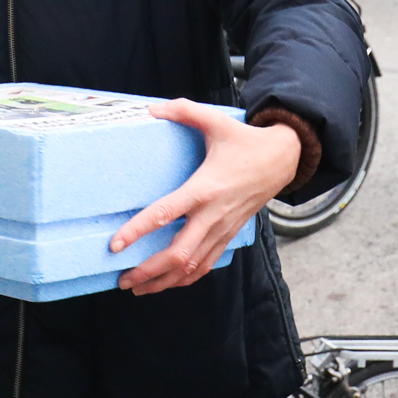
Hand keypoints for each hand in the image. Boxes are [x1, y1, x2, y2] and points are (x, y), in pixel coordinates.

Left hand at [111, 100, 299, 295]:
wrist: (282, 160)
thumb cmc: (246, 142)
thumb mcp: (217, 122)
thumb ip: (184, 111)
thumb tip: (153, 109)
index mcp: (204, 188)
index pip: (165, 214)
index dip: (138, 231)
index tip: (115, 245)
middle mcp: (212, 215)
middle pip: (178, 253)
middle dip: (148, 270)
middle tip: (122, 278)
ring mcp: (222, 229)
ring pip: (191, 266)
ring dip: (163, 281)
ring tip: (137, 288)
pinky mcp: (229, 235)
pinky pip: (206, 264)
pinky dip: (186, 278)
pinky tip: (167, 283)